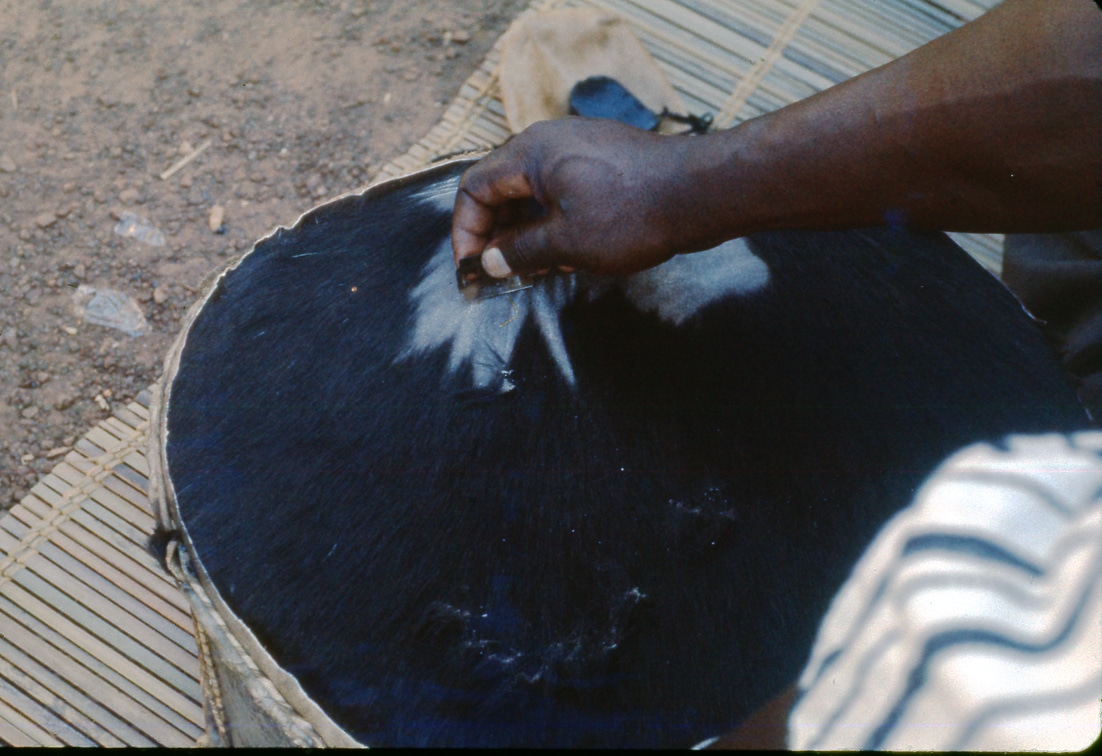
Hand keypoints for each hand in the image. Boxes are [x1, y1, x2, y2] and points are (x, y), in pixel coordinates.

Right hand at [452, 117, 697, 277]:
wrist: (702, 193)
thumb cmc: (635, 213)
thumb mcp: (568, 243)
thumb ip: (521, 253)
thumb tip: (491, 262)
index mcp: (530, 153)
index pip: (474, 188)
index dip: (467, 232)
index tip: (474, 268)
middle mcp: (549, 141)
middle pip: (501, 188)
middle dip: (496, 233)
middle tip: (501, 272)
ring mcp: (579, 147)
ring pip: (533, 191)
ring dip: (527, 231)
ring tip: (536, 268)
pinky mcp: (603, 160)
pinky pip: (562, 189)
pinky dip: (554, 219)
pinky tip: (569, 251)